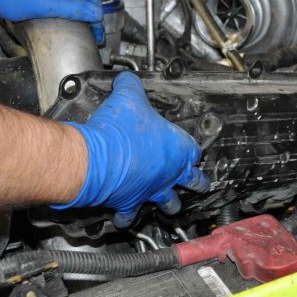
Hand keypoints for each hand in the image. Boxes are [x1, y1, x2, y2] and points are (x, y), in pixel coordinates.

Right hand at [54, 72, 209, 226]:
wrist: (97, 159)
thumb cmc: (118, 130)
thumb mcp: (128, 97)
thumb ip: (131, 86)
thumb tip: (127, 78)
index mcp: (178, 148)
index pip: (195, 150)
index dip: (193, 149)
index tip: (191, 149)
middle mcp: (170, 173)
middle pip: (195, 181)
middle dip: (197, 182)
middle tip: (200, 182)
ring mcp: (152, 191)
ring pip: (170, 204)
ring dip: (170, 204)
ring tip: (171, 206)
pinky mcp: (130, 203)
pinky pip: (131, 215)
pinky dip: (127, 217)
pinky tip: (125, 219)